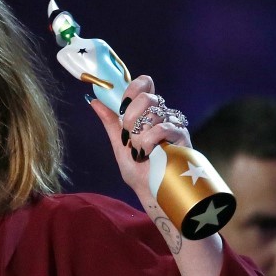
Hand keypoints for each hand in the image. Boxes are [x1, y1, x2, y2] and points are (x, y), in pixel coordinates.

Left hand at [88, 75, 190, 195]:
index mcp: (146, 113)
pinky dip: (150, 140)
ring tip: (140, 151)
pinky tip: (148, 153)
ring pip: (153, 113)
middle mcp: (161, 115)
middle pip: (147, 96)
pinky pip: (164, 128)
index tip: (122, 104)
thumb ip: (110, 121)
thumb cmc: (137, 170)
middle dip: (131, 116)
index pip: (145, 84)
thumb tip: (93, 100)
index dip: (134, 87)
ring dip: (139, 135)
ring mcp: (173, 124)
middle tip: (128, 135)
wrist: (150, 191)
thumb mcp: (118, 144)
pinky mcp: (182, 137)